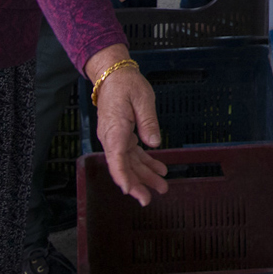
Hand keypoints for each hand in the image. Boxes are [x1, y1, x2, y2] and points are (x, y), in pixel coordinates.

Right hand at [87, 44, 169, 205]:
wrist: (113, 75)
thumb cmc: (127, 85)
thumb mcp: (142, 100)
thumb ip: (148, 122)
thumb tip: (154, 143)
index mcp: (114, 129)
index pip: (116, 159)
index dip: (123, 177)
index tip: (131, 191)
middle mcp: (111, 137)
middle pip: (123, 166)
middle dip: (137, 183)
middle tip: (150, 198)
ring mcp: (115, 137)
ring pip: (129, 162)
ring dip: (144, 175)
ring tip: (161, 186)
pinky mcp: (120, 135)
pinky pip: (132, 153)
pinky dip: (144, 162)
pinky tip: (158, 169)